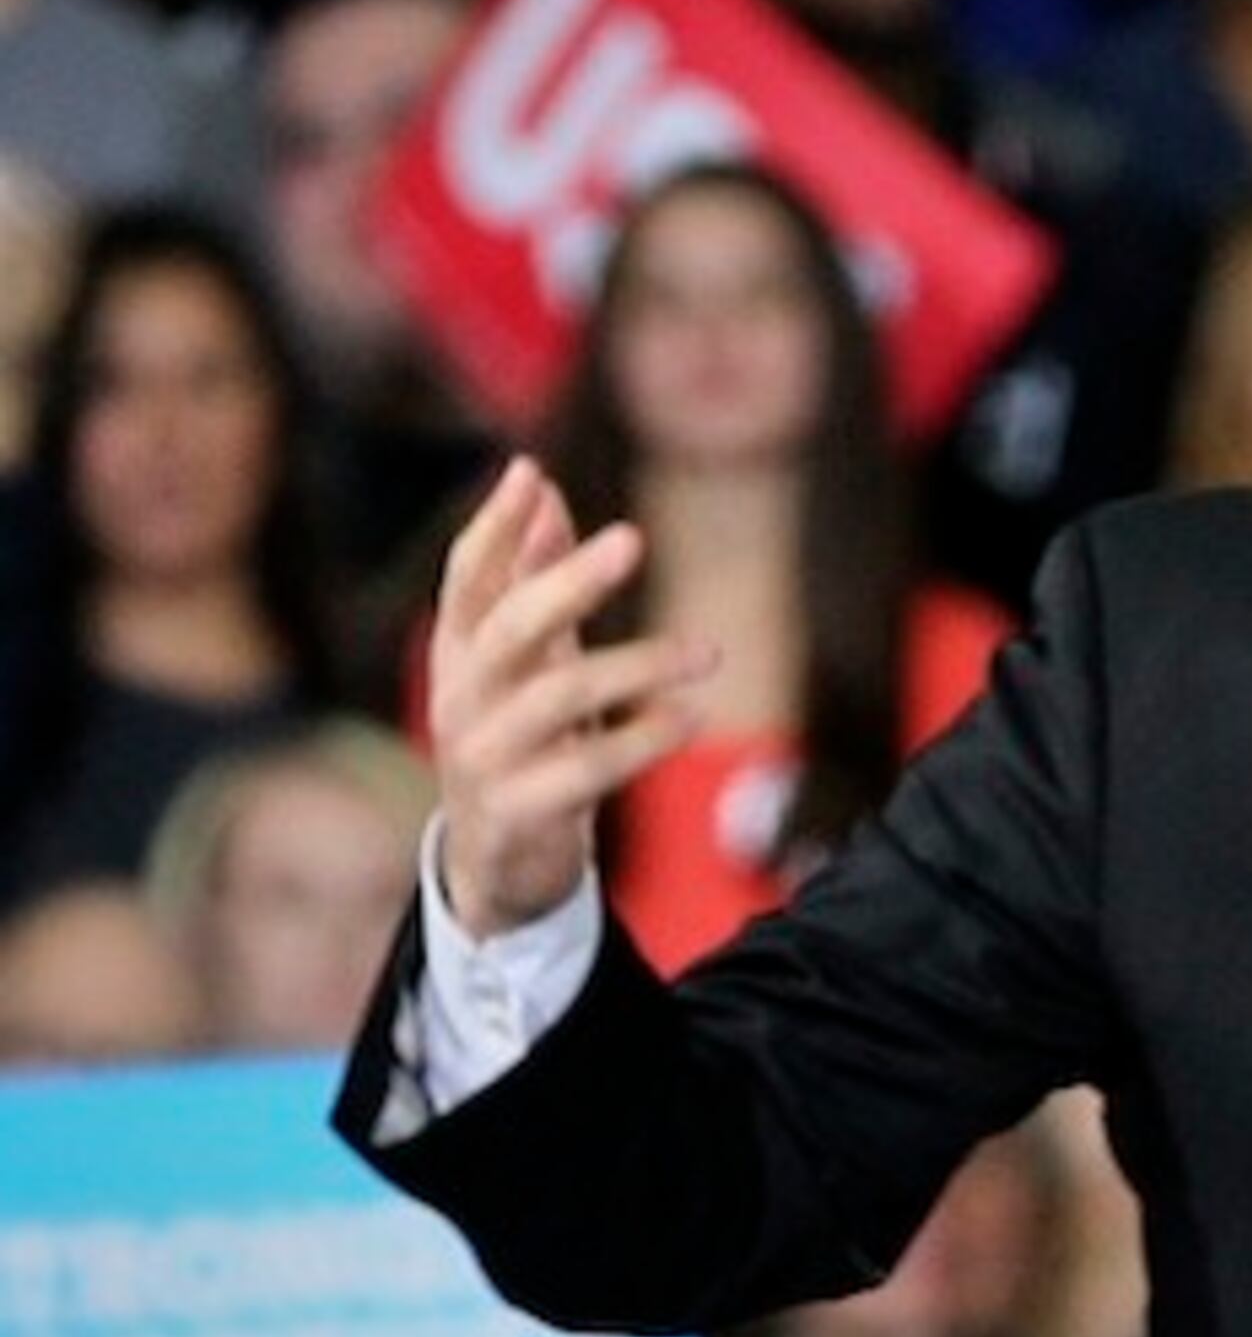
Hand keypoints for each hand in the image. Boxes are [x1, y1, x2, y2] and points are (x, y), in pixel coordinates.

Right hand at [428, 459, 713, 937]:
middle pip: (508, 627)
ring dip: (638, 666)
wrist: (497, 864)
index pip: (465, 579)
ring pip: (557, 698)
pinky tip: (690, 719)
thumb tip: (541, 489)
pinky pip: (584, 771)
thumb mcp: (525, 659)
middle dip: (567, 581)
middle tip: (632, 537)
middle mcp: (461, 699)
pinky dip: (643, 741)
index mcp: (460, 655)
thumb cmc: (521, 742)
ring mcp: (482, 758)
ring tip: (707, 653)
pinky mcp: (516, 813)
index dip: (494, 526)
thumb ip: (530, 579)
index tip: (530, 471)